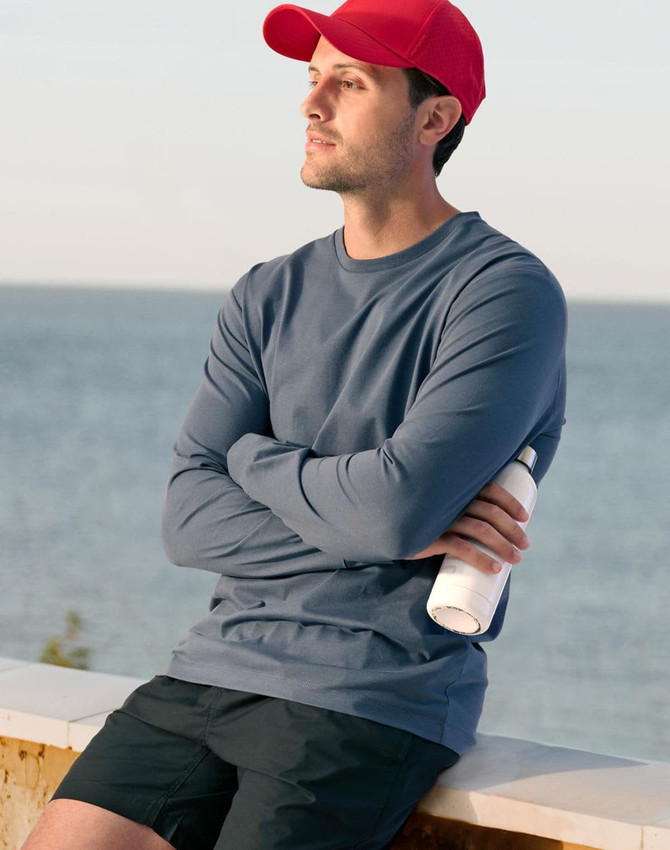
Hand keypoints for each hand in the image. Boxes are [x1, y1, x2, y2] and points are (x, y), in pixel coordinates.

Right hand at [407, 482, 529, 573]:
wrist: (386, 524)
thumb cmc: (420, 517)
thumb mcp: (441, 505)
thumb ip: (459, 505)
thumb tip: (491, 524)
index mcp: (457, 488)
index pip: (491, 490)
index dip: (510, 502)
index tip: (524, 517)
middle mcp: (451, 500)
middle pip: (491, 512)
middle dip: (513, 529)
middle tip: (524, 545)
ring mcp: (442, 518)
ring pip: (481, 530)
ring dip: (503, 546)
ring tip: (515, 559)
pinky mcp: (431, 537)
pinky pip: (462, 548)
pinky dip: (481, 558)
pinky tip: (494, 568)